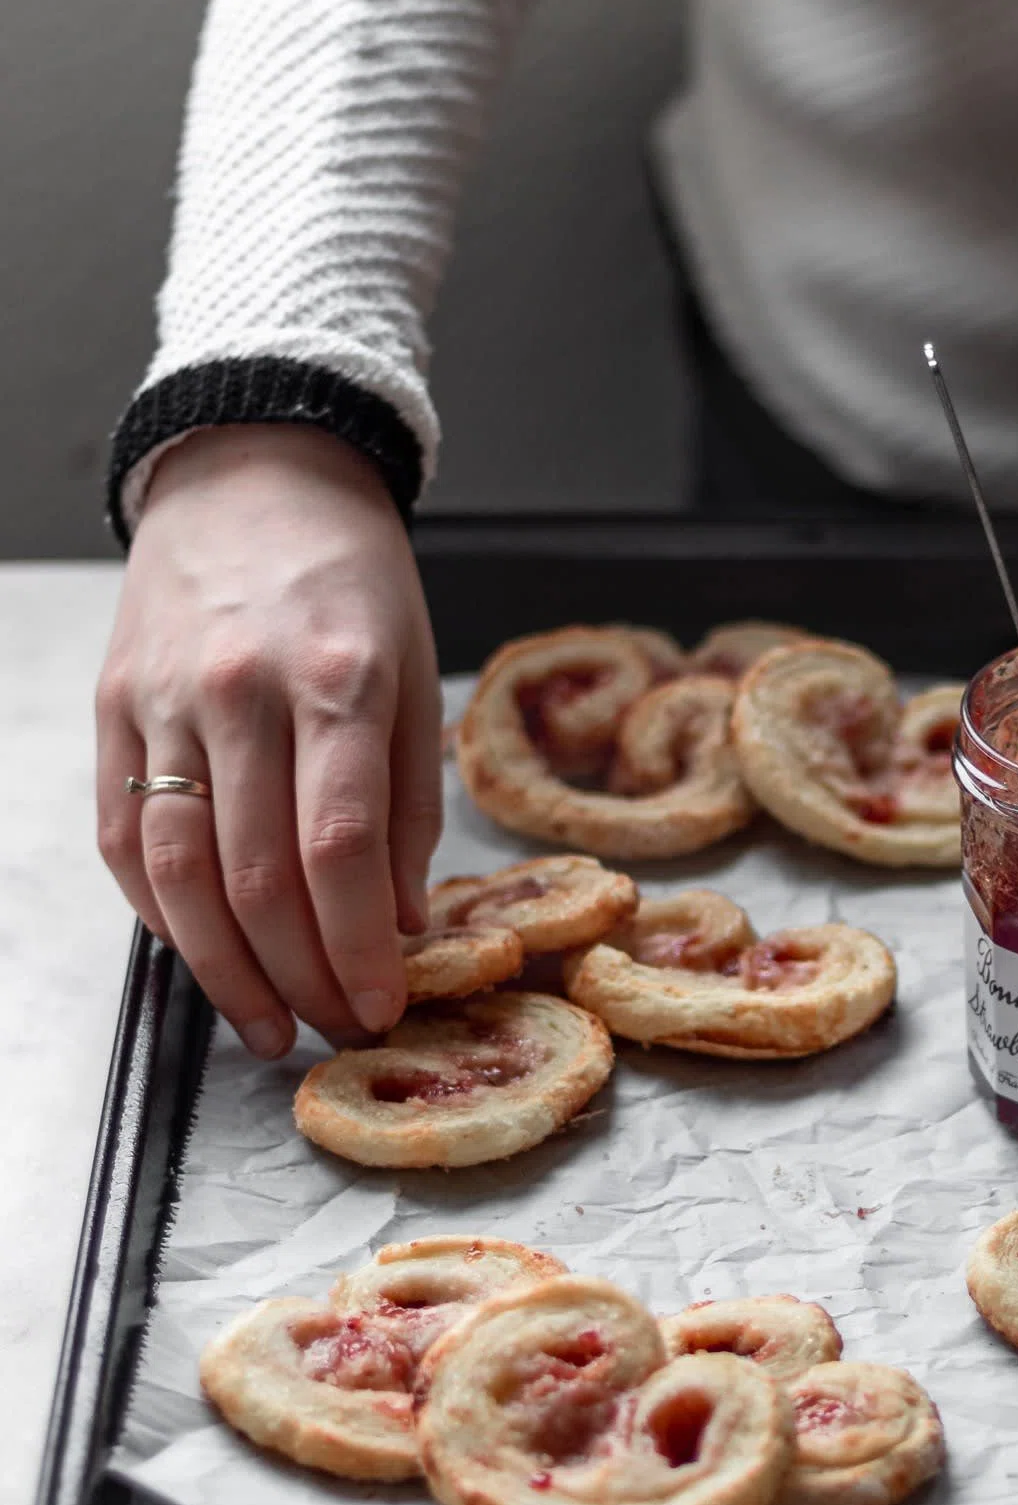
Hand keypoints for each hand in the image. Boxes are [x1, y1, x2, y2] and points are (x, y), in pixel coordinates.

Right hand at [96, 425, 442, 1057]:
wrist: (253, 474)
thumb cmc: (351, 582)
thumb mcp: (416, 676)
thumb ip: (406, 807)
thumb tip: (399, 924)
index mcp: (336, 679)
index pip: (337, 849)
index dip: (355, 949)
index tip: (380, 1009)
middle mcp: (240, 693)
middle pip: (256, 878)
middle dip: (299, 978)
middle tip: (334, 1029)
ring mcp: (163, 702)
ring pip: (178, 873)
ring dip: (222, 970)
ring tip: (267, 1024)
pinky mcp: (114, 710)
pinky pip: (123, 836)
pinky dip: (160, 913)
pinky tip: (202, 955)